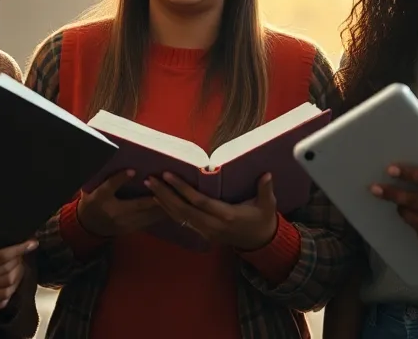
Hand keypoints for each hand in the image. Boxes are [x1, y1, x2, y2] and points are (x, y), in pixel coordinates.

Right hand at [0, 226, 37, 316]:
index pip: (0, 258)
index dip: (19, 250)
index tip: (32, 242)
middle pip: (6, 275)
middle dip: (20, 262)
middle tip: (25, 252)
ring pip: (4, 293)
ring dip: (16, 281)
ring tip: (20, 268)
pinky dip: (5, 299)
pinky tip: (8, 289)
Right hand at [76, 169, 166, 237]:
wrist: (88, 227)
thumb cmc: (93, 202)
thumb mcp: (93, 189)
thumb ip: (106, 179)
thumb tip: (124, 166)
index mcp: (100, 199)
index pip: (110, 187)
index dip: (120, 178)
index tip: (132, 170)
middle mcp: (113, 213)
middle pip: (137, 204)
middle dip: (155, 196)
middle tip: (170, 186)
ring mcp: (123, 224)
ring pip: (146, 215)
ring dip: (161, 207)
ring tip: (174, 197)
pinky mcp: (130, 229)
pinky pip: (147, 222)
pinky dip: (159, 215)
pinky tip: (169, 209)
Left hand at [146, 171, 278, 250]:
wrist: (260, 242)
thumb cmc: (263, 219)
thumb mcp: (268, 205)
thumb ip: (265, 190)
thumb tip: (266, 175)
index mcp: (227, 216)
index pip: (200, 202)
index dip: (182, 189)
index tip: (168, 175)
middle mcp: (213, 225)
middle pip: (184, 210)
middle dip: (165, 194)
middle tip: (150, 179)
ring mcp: (206, 231)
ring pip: (180, 217)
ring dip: (163, 201)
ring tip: (149, 186)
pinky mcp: (203, 233)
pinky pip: (183, 222)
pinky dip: (169, 211)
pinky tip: (159, 200)